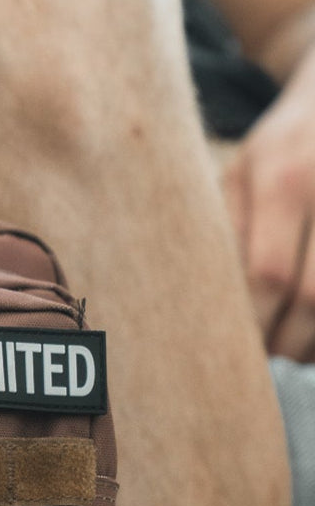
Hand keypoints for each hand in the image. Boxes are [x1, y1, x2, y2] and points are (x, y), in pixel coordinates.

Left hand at [223, 42, 314, 360]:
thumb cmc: (281, 146)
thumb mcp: (240, 173)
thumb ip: (225, 233)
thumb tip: (202, 307)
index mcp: (284, 178)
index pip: (267, 274)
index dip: (254, 324)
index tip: (237, 352)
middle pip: (314, 295)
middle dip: (290, 340)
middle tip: (271, 359)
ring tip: (299, 354)